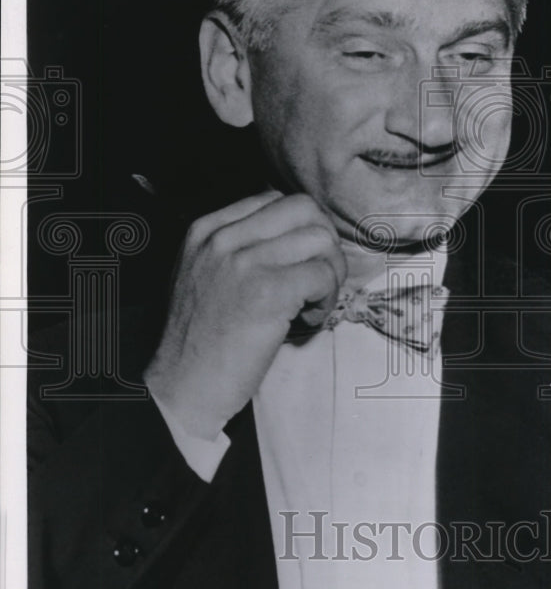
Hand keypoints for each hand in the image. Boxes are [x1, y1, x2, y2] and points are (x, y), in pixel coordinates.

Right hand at [143, 190, 345, 439]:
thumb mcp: (203, 276)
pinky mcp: (266, 291)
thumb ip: (237, 249)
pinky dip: (327, 298)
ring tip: (312, 304)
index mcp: (205, 230)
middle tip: (317, 280)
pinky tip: (307, 319)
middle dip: (323, 243)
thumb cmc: (200, 342)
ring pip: (320, 239)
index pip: (275, 199)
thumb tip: (295, 236)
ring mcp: (243, 262)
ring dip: (329, 273)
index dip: (299, 229)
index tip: (298, 263)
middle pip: (304, 208)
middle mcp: (222, 238)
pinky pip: (322, 274)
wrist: (182, 389)